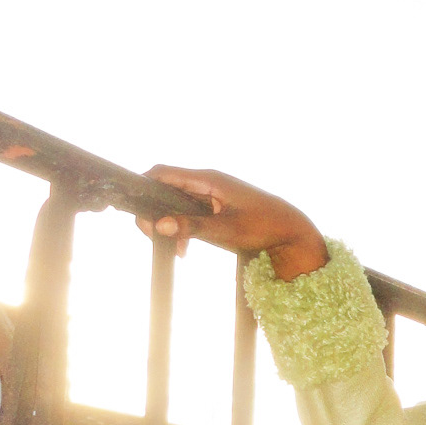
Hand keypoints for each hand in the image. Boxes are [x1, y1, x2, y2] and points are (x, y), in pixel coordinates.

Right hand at [136, 167, 327, 280]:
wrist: (291, 232)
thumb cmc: (263, 227)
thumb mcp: (226, 231)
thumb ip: (190, 227)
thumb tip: (156, 224)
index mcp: (208, 179)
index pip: (163, 173)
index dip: (143, 187)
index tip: (134, 209)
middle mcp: (207, 182)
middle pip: (166, 189)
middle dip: (155, 211)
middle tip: (151, 235)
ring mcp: (212, 194)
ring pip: (177, 204)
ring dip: (170, 224)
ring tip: (172, 249)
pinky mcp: (216, 207)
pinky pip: (190, 213)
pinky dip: (183, 228)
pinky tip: (184, 250)